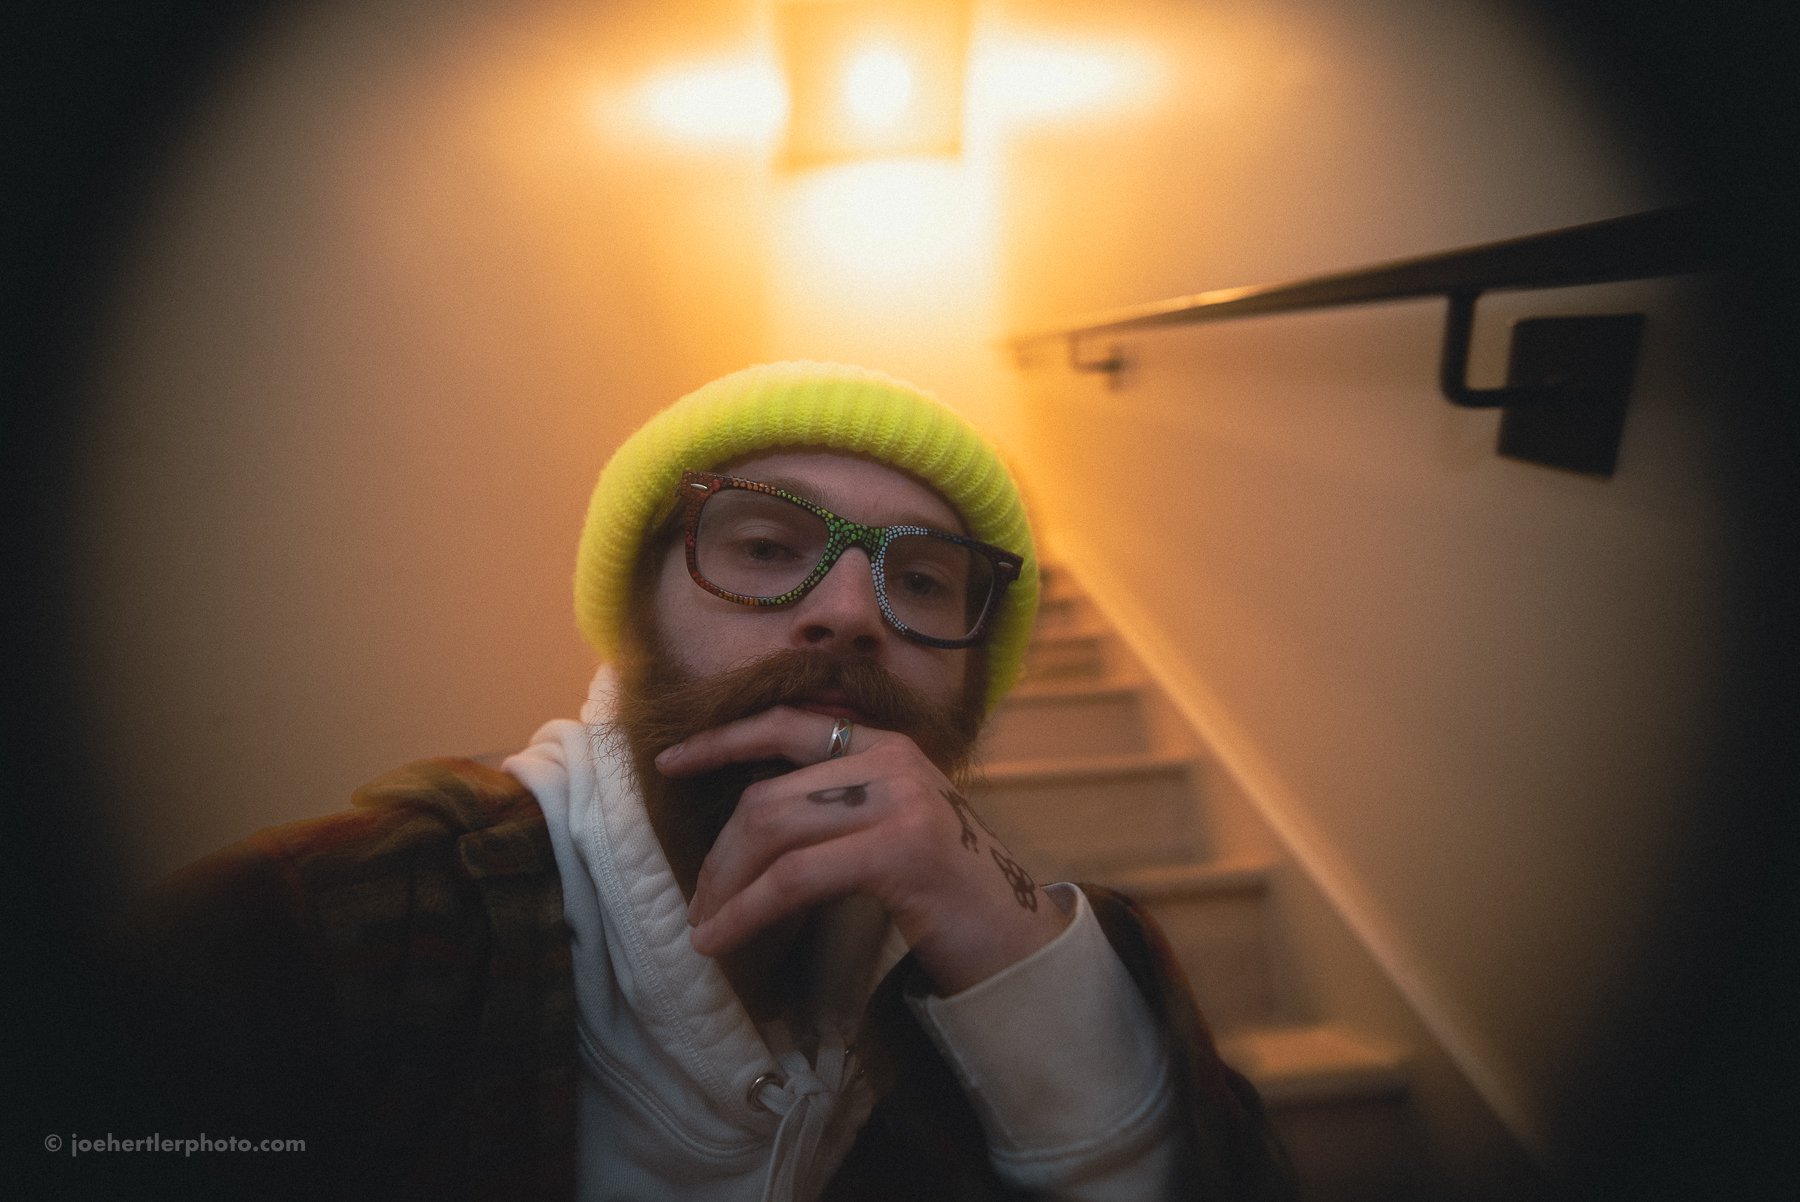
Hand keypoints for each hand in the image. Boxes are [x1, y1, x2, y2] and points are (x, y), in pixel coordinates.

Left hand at [655, 705, 1070, 994]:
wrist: (1018, 948)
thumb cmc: (948, 900)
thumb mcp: (891, 833)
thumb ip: (837, 812)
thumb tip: (748, 826)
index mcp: (890, 747)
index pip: (788, 724)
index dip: (722, 740)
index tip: (670, 762)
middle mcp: (896, 759)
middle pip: (768, 794)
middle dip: (719, 856)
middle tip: (699, 904)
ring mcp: (901, 799)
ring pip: (772, 829)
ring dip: (725, 886)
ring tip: (705, 928)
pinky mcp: (900, 848)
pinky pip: (795, 876)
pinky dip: (747, 911)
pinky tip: (721, 940)